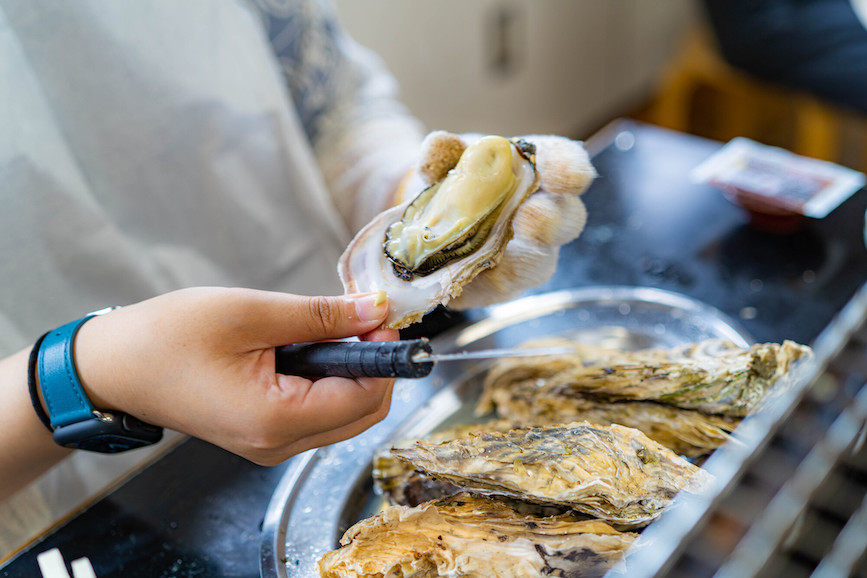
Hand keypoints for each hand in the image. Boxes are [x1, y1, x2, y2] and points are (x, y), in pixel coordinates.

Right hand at [74, 288, 398, 465]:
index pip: (365, 398)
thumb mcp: (250, 312)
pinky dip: (329, 380)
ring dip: (351, 371)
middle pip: (363, 413)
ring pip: (345, 414)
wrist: (116, 366)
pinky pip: (319, 413)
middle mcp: (278, 445)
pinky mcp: (265, 434)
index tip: (380, 317)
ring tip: (327, 329)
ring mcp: (272, 444)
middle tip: (360, 318)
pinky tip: (309, 348)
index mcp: (275, 420)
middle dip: (373, 365)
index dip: (383, 357)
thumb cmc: (169, 337)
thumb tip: (377, 310)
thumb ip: (321, 315)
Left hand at [396, 131, 595, 308]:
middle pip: (567, 220)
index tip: (568, 177)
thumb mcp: (449, 159)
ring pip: (538, 263)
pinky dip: (481, 281)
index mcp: (541, 170)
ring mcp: (527, 256)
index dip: (571, 170)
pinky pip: (498, 287)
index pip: (567, 165)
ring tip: (497, 256)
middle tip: (531, 218)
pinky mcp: (500, 286)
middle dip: (553, 221)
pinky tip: (462, 275)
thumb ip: (445, 153)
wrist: (432, 217)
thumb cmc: (458, 178)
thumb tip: (439, 144)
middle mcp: (545, 214)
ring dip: (521, 260)